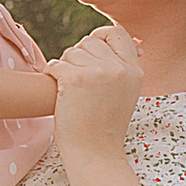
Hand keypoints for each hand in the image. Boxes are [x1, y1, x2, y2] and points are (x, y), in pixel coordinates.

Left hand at [51, 19, 145, 162]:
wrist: (95, 153)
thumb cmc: (105, 125)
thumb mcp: (126, 92)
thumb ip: (125, 66)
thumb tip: (134, 41)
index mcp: (135, 70)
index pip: (117, 33)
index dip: (100, 37)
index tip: (90, 51)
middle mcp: (119, 68)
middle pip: (90, 41)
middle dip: (78, 55)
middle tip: (77, 78)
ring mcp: (98, 72)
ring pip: (71, 52)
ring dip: (65, 67)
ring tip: (70, 90)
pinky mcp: (75, 79)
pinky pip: (56, 64)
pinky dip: (51, 74)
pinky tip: (57, 89)